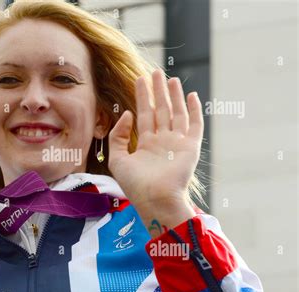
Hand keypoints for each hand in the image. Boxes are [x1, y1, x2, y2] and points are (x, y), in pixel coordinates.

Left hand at [108, 69, 202, 230]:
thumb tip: (128, 114)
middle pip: (160, 110)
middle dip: (157, 91)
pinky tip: (191, 95)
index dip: (142, 97)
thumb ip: (118, 136)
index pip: (144, 115)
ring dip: (174, 96)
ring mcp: (177, 143)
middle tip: (155, 72)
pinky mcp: (191, 147)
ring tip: (170, 78)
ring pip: (176, 113)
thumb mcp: (117, 159)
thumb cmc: (135, 184)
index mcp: (146, 144)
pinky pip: (195, 124)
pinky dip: (194, 110)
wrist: (155, 199)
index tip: (140, 79)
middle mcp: (162, 141)